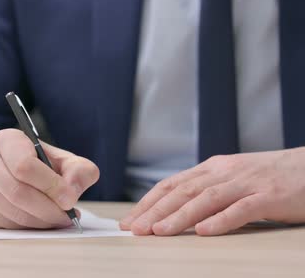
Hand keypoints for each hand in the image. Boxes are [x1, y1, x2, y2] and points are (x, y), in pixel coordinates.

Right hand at [0, 129, 98, 228]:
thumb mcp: (62, 159)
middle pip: (17, 192)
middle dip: (48, 209)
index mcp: (7, 140)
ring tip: (59, 218)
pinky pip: (7, 224)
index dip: (49, 185)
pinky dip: (30, 227)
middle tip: (68, 215)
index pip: (24, 165)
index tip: (70, 199)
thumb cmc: (38, 164)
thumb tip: (71, 192)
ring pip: (12, 212)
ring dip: (41, 221)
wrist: (7, 170)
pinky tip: (43, 220)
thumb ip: (78, 170)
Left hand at [119, 147, 304, 235]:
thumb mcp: (232, 179)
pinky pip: (242, 209)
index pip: (171, 185)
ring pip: (206, 199)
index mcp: (212, 169)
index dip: (147, 202)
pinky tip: (204, 232)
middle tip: (134, 229)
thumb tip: (174, 210)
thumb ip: (207, 191)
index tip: (128, 220)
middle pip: (182, 191)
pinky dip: (221, 220)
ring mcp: (246, 184)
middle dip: (154, 210)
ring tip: (158, 231)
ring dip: (179, 216)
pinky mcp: (270, 196)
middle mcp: (224, 173)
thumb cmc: (270, 178)